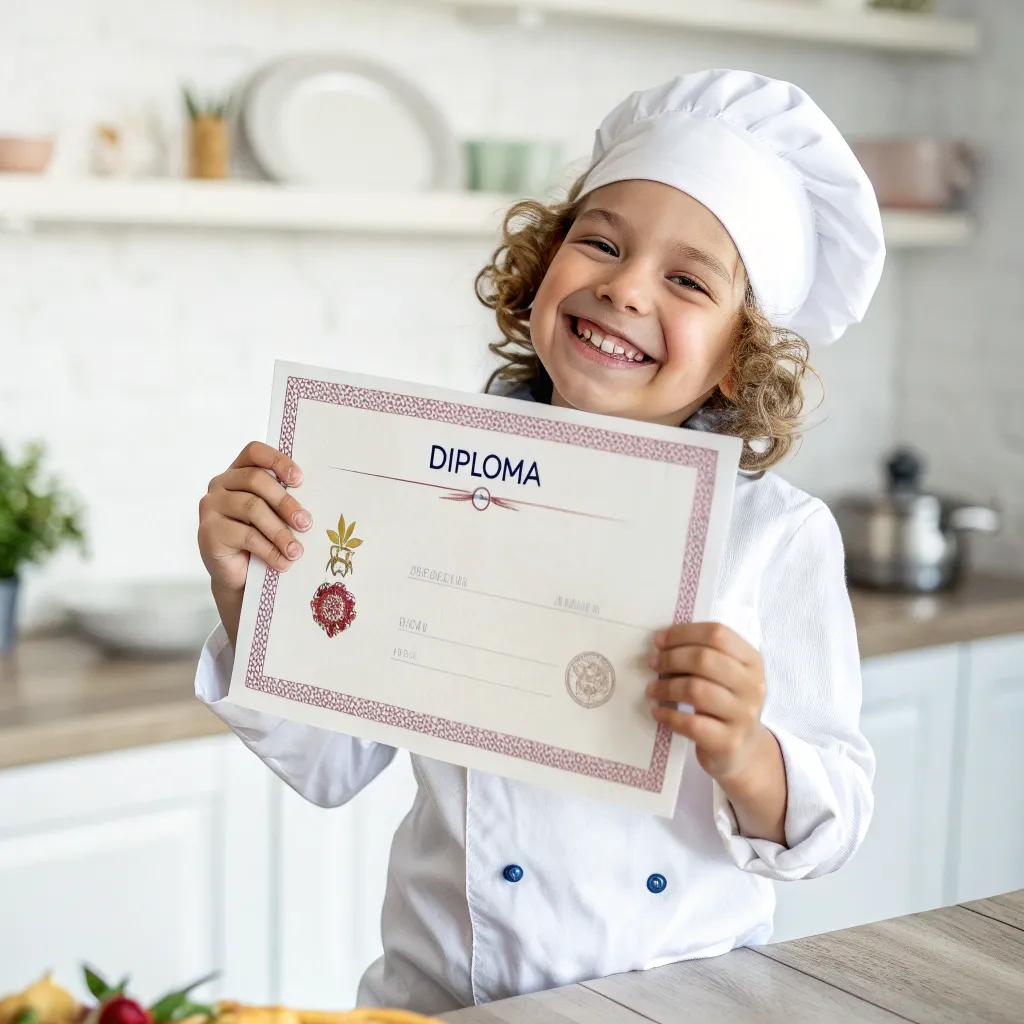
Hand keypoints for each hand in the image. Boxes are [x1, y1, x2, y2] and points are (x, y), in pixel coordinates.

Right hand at [197, 442, 310, 644]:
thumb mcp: (274, 516)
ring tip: (296, 550)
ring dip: (280, 531)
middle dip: (285, 502)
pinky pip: (245, 536)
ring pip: (252, 508)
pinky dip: (269, 550)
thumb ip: (284, 501)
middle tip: (306, 523)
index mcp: (237, 473)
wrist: (239, 577)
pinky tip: (283, 562)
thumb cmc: (261, 540)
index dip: (278, 461)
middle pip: (255, 480)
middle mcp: (220, 485)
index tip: (300, 480)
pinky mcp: (208, 532)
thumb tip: (316, 500)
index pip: (254, 452)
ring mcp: (210, 508)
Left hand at [646, 622, 767, 782]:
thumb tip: (662, 643)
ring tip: (652, 689)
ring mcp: (743, 716)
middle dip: (671, 659)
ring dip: (666, 687)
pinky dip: (668, 716)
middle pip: (705, 659)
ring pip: (696, 690)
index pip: (718, 635)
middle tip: (652, 663)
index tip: (659, 640)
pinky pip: (691, 723)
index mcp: (752, 661)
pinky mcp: (728, 741)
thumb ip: (705, 656)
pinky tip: (657, 712)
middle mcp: (753, 686)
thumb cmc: (726, 704)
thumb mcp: (727, 676)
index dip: (684, 633)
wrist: (743, 751)